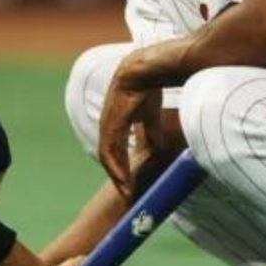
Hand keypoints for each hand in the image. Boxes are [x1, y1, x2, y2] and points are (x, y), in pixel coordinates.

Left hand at [98, 55, 163, 199]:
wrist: (144, 72)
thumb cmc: (147, 90)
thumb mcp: (150, 117)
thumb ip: (151, 132)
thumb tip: (157, 147)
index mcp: (116, 125)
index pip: (116, 151)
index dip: (122, 167)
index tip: (130, 183)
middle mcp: (109, 127)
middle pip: (110, 157)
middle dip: (118, 176)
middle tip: (127, 193)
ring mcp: (107, 126)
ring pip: (108, 157)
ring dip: (116, 175)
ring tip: (126, 191)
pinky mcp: (111, 125)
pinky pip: (109, 151)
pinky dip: (115, 166)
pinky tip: (122, 178)